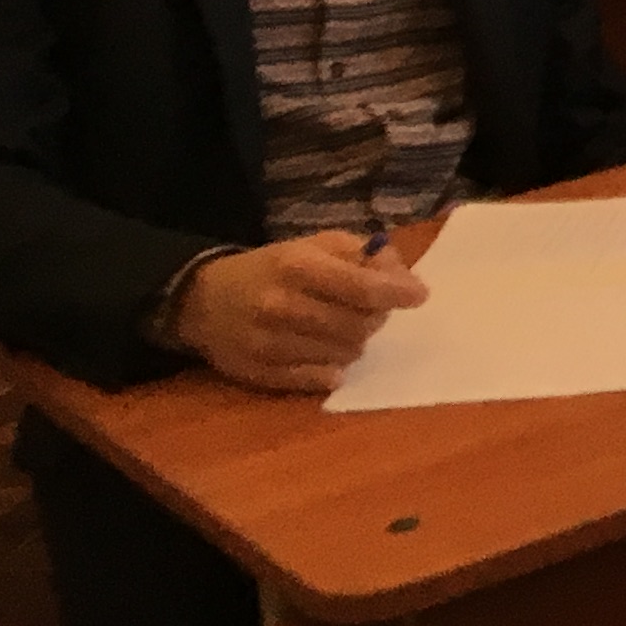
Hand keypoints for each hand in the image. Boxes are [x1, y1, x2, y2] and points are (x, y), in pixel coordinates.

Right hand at [171, 234, 428, 394]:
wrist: (205, 300)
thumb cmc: (274, 267)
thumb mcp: (316, 245)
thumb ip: (363, 255)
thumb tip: (403, 278)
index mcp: (297, 265)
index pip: (361, 287)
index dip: (397, 292)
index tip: (419, 295)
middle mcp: (280, 305)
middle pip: (358, 325)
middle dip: (377, 318)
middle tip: (374, 310)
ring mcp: (267, 343)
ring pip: (343, 354)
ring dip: (355, 342)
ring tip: (344, 327)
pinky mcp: (259, 373)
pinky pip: (317, 380)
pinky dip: (332, 369)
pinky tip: (329, 354)